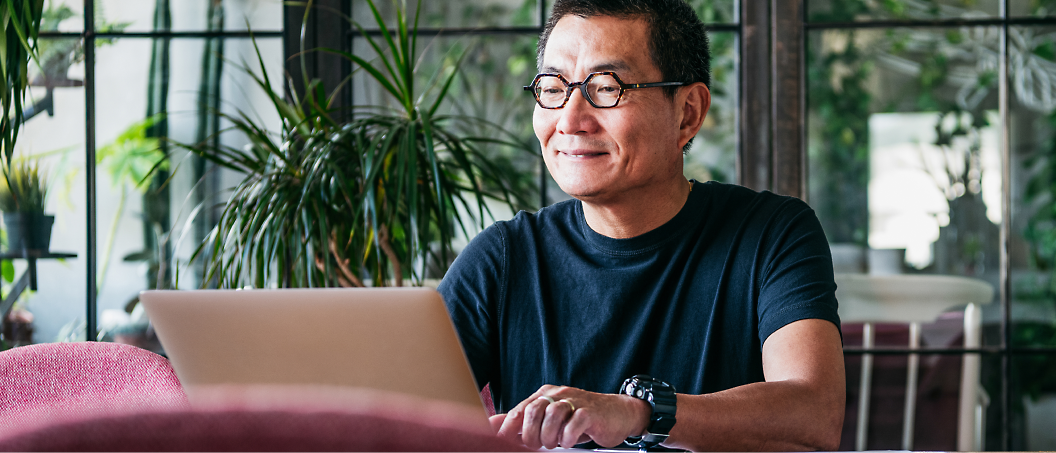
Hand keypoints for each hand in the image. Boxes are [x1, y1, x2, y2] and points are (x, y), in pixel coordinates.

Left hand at [493, 384, 651, 448]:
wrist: (618, 413)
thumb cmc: (583, 417)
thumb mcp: (551, 418)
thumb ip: (523, 420)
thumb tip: (494, 424)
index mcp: (544, 396)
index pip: (519, 410)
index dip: (509, 430)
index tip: (504, 444)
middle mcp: (557, 395)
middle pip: (533, 412)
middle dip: (531, 435)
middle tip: (539, 444)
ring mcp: (575, 401)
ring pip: (552, 416)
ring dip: (550, 436)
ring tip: (556, 443)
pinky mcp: (590, 412)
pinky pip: (574, 423)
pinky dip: (568, 436)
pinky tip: (569, 441)